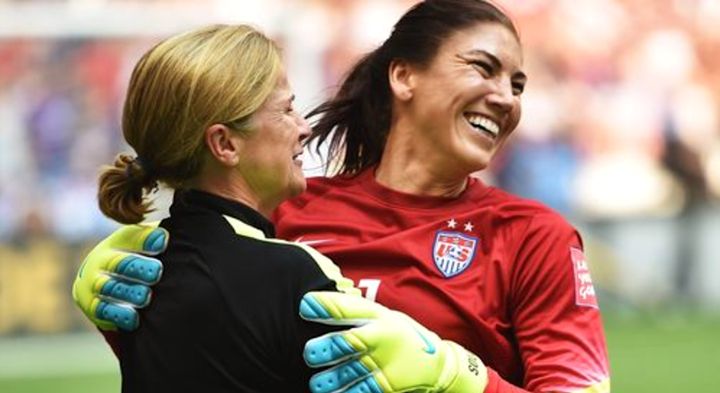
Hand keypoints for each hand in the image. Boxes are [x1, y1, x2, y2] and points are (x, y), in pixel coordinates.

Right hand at [72, 224, 166, 330]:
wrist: (99, 280)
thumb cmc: (138, 258)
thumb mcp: (146, 243)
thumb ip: (162, 235)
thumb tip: (192, 215)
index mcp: (119, 242)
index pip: (132, 237)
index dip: (147, 239)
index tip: (164, 241)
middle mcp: (103, 260)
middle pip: (119, 262)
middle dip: (138, 267)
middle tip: (157, 272)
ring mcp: (95, 283)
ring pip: (109, 287)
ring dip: (128, 292)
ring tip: (146, 296)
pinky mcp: (92, 306)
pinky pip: (103, 311)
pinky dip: (119, 315)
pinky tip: (134, 318)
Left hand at [300, 291, 487, 392]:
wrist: (436, 365)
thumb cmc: (401, 336)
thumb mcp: (384, 316)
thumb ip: (355, 311)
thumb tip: (315, 302)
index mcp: (378, 316)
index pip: (347, 307)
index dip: (324, 306)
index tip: (304, 305)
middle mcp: (380, 338)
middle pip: (346, 342)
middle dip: (324, 348)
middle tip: (310, 353)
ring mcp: (384, 364)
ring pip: (347, 372)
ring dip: (328, 379)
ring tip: (318, 383)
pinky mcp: (386, 386)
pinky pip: (358, 392)